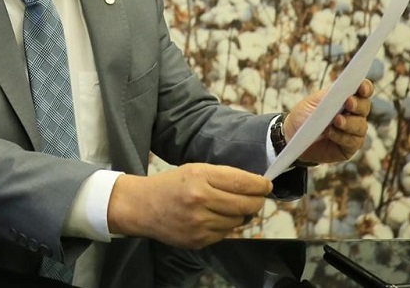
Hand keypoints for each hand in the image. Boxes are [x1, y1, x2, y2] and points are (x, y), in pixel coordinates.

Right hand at [107, 163, 271, 248]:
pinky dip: (225, 226)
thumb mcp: (194, 170)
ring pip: (238, 221)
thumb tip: (254, 186)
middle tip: (256, 198)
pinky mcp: (198, 240)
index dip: (260, 184)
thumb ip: (222, 177)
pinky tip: (213, 218)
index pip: (242, 182)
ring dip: (239, 214)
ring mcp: (199, 223)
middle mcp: (200, 200)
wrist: (142, 207)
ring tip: (227, 207)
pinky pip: (225, 234)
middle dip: (256, 201)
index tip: (267, 185)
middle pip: (246, 204)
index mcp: (199, 177)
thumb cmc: (170, 184)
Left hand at [286, 78, 372, 164]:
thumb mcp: (313, 102)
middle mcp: (354, 114)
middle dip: (357, 105)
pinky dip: (342, 136)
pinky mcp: (349, 147)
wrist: (291, 136)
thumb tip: (344, 89)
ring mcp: (353, 131)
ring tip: (336, 121)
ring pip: (361, 126)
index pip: (363, 90)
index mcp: (346, 98)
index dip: (365, 88)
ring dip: (349, 123)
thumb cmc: (304, 116)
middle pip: (364, 107)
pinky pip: (353, 141)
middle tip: (348, 103)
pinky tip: (330, 133)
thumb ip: (330, 95)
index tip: (362, 88)